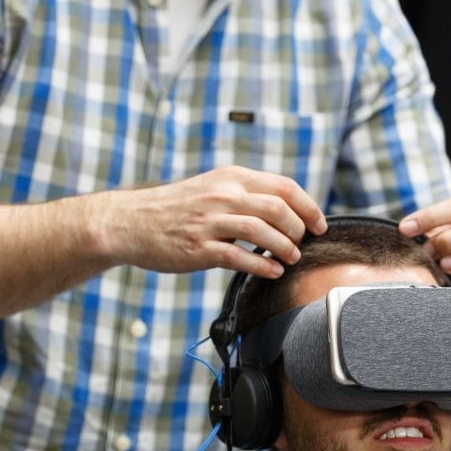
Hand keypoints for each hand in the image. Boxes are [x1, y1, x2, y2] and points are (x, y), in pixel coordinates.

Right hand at [99, 165, 326, 278]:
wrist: (131, 222)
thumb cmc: (175, 209)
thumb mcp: (211, 188)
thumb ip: (244, 195)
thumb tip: (282, 211)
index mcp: (230, 177)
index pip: (283, 186)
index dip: (308, 207)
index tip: (319, 225)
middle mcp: (222, 195)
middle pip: (278, 208)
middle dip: (299, 229)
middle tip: (303, 244)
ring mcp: (210, 222)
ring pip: (262, 231)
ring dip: (284, 248)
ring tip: (292, 258)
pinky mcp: (199, 248)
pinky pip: (239, 257)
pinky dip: (262, 266)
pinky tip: (272, 272)